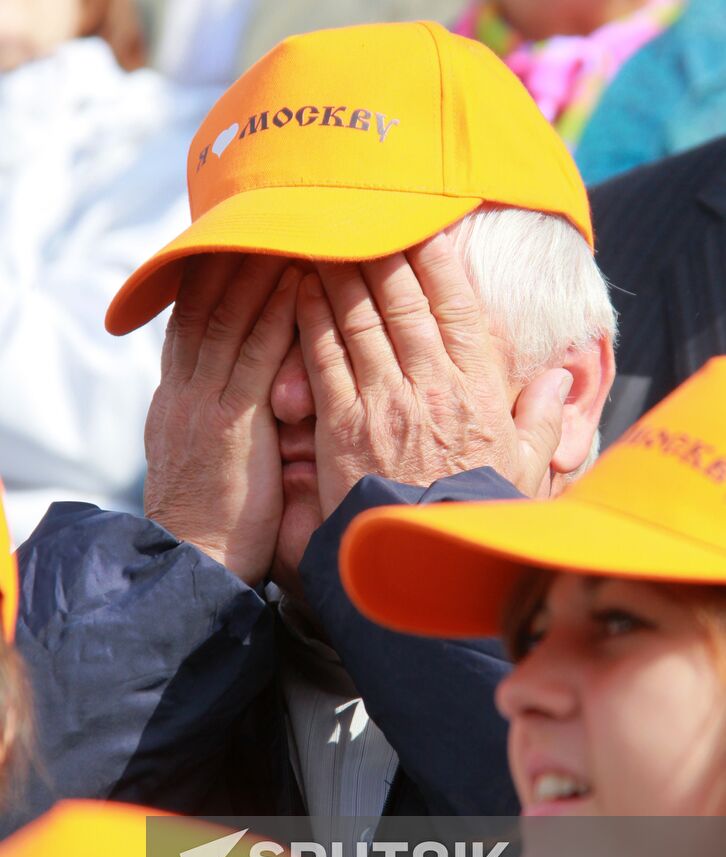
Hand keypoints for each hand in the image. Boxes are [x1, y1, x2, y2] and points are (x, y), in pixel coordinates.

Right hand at [144, 252, 300, 583]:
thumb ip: (222, 417)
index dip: (210, 276)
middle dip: (232, 255)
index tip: (231, 240)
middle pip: (205, 305)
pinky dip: (275, 313)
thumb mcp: (208, 458)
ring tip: (286, 227)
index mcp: (178, 399)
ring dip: (257, 268)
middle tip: (261, 214)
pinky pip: (255, 355)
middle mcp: (186, 391)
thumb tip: (248, 391)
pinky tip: (296, 281)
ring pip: (229, 318)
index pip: (191, 322)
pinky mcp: (233, 424)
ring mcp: (206, 404)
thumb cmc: (213, 520)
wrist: (195, 563)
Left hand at [296, 231, 571, 516]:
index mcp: (478, 390)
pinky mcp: (343, 425)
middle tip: (365, 211)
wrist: (425, 561)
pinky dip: (313, 317)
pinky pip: (324, 357)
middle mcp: (431, 385)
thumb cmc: (476, 516)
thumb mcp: (526, 471)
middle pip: (404, 299)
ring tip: (328, 233)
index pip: (458, 307)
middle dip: (384, 249)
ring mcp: (384, 402)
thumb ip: (543, 420)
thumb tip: (560, 378)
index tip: (424, 225)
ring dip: (343, 271)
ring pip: (361, 318)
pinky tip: (303, 287)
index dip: (439, 260)